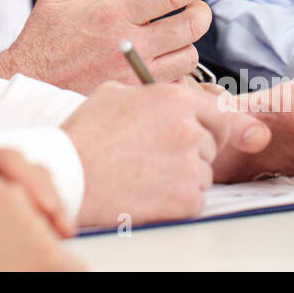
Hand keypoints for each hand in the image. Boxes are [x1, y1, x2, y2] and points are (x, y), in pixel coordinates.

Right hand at [0, 0, 235, 93]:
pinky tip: (161, 65)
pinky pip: (176, 86)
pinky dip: (177, 74)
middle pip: (191, 25)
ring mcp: (133, 75)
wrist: (25, 88)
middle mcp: (127, 44)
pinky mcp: (136, 99)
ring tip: (170, 40)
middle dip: (201, 12)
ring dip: (187, 45)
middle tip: (191, 9)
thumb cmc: (42, 39)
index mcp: (111, 13)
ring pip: (189, 57)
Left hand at [0, 144, 73, 266]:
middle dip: (48, 196)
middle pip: (27, 168)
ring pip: (32, 182)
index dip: (34, 184)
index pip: (8, 159)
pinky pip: (26, 198)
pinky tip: (46, 236)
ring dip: (48, 205)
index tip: (49, 211)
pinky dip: (39, 214)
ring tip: (58, 236)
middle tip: (63, 229)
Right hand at [62, 79, 250, 227]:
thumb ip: (151, 92)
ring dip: (185, 176)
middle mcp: (189, 129)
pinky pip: (196, 199)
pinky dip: (179, 200)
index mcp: (174, 99)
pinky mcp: (186, 199)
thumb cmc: (86, 134)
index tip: (223, 134)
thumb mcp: (114, 93)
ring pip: (205, 173)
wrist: (70, 176)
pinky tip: (150, 193)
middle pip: (212, 144)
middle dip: (194, 151)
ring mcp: (190, 166)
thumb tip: (166, 96)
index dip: (219, 125)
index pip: (222, 111)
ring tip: (148, 175)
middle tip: (162, 157)